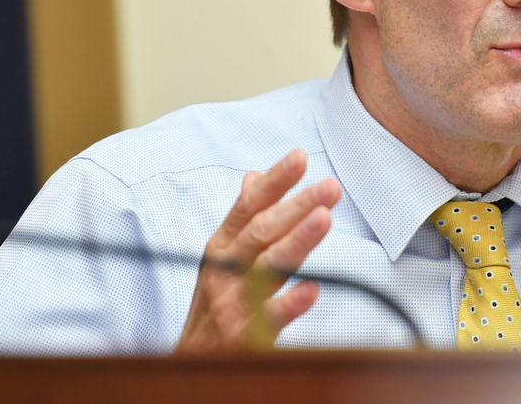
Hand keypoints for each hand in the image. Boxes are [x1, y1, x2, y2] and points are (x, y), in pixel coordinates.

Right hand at [176, 148, 341, 352]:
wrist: (190, 364)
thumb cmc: (213, 304)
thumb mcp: (220, 258)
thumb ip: (242, 219)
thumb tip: (254, 176)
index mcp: (221, 247)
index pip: (248, 206)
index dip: (274, 181)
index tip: (300, 156)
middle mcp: (225, 271)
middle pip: (262, 232)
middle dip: (296, 205)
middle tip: (330, 186)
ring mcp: (232, 304)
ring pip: (266, 268)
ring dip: (296, 241)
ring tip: (324, 217)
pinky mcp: (242, 339)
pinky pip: (268, 320)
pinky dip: (289, 304)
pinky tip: (312, 290)